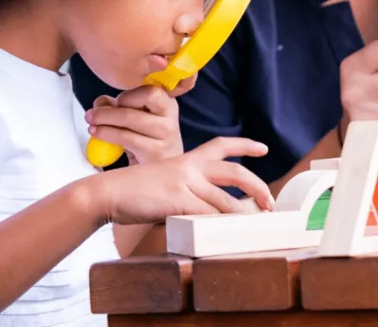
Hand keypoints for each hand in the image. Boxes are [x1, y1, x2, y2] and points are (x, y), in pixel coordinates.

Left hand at [86, 75, 196, 163]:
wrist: (160, 169)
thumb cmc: (147, 140)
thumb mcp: (136, 119)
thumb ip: (118, 106)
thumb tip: (100, 102)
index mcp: (167, 104)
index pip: (150, 89)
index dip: (128, 94)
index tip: (115, 102)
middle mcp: (170, 117)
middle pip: (141, 100)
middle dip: (112, 107)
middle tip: (91, 114)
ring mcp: (166, 135)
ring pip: (130, 118)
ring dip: (105, 120)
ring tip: (92, 125)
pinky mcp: (156, 152)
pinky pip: (126, 138)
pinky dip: (107, 134)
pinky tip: (98, 134)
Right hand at [99, 137, 273, 224]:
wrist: (107, 193)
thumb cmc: (133, 191)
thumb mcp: (165, 180)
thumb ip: (188, 188)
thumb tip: (210, 207)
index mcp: (187, 159)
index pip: (221, 145)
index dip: (245, 145)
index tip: (264, 148)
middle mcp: (190, 167)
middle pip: (235, 172)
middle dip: (257, 187)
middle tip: (270, 202)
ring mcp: (184, 182)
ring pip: (225, 201)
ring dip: (242, 215)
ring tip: (254, 225)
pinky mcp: (177, 200)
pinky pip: (208, 214)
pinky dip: (220, 225)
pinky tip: (227, 233)